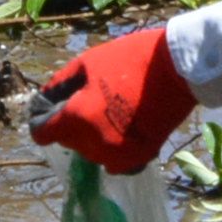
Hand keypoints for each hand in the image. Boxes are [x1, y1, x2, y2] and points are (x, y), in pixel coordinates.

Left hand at [30, 26, 196, 175]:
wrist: (179, 70)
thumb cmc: (131, 59)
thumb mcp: (89, 62)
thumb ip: (60, 84)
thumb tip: (45, 100)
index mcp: (77, 118)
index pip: (41, 133)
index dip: (41, 118)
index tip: (50, 108)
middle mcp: (92, 144)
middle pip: (68, 140)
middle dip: (71, 123)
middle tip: (91, 99)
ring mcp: (116, 156)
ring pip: (90, 151)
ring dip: (92, 136)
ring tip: (111, 110)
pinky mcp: (137, 160)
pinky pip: (113, 162)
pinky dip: (113, 149)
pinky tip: (124, 128)